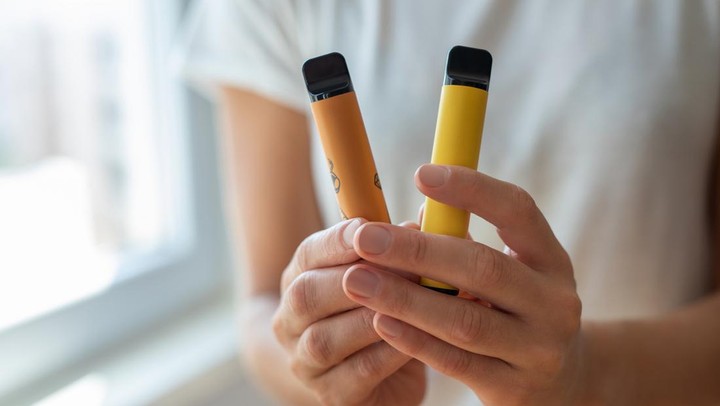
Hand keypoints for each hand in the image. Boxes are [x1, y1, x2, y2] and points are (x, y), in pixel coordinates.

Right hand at [272, 219, 425, 404]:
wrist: (367, 379)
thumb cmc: (378, 314)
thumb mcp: (383, 276)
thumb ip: (400, 248)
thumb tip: (429, 215)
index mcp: (300, 279)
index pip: (308, 254)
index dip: (337, 241)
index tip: (368, 228)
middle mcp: (291, 320)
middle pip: (307, 295)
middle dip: (355, 278)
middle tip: (404, 268)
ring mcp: (305, 362)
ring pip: (325, 339)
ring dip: (369, 317)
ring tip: (411, 303)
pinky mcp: (332, 396)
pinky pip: (356, 374)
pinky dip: (386, 354)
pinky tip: (414, 340)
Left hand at [342, 165, 583, 404]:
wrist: (562, 382)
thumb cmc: (517, 311)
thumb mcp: (511, 272)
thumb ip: (468, 244)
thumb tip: (417, 213)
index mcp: (551, 259)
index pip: (518, 210)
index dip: (471, 189)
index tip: (421, 173)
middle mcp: (554, 302)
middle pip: (483, 268)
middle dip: (418, 250)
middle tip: (366, 237)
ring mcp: (538, 350)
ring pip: (464, 321)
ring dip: (404, 298)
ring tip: (358, 280)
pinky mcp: (514, 390)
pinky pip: (456, 362)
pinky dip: (415, 340)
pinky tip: (380, 321)